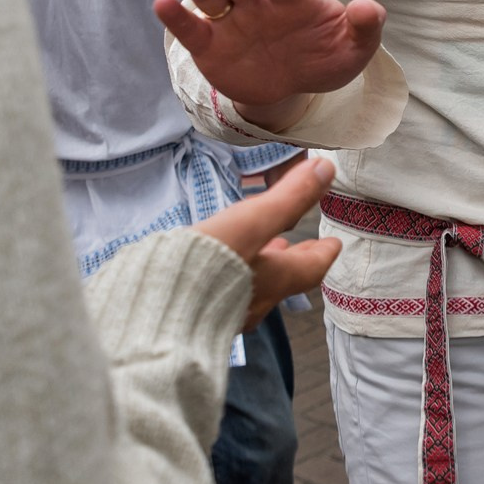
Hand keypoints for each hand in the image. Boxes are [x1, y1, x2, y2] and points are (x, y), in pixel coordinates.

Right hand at [155, 0, 386, 119]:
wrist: (296, 85)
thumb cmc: (327, 56)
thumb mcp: (355, 48)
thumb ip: (365, 27)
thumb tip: (369, 9)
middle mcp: (258, 2)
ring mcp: (232, 22)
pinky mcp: (211, 46)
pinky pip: (193, 31)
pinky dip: (177, 19)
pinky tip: (161, 4)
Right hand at [195, 157, 341, 331]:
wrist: (149, 315)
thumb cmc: (206, 267)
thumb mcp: (250, 224)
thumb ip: (288, 198)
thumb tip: (326, 168)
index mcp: (273, 281)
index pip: (310, 269)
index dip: (323, 253)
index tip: (333, 244)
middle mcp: (253, 302)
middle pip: (284, 279)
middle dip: (295, 259)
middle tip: (303, 245)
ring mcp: (225, 313)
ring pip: (256, 286)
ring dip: (265, 265)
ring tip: (263, 248)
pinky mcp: (196, 315)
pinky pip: (228, 291)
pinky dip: (238, 273)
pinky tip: (222, 265)